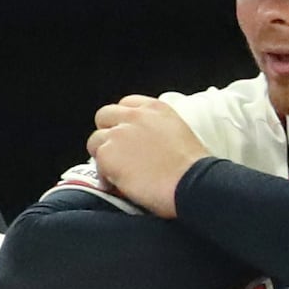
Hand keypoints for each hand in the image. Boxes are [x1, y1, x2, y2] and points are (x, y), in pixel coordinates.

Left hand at [87, 94, 205, 219]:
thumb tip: (142, 144)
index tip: (127, 135)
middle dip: (108, 133)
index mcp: (156, 108)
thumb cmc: (193, 168)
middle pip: (104, 116)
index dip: (123, 121)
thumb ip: (155, 130)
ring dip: (104, 155)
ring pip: (95, 140)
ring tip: (118, 171)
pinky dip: (104, 175)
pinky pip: (96, 163)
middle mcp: (134, 116)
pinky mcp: (107, 154)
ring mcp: (118, 134)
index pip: (126, 104)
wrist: (194, 184)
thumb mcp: (179, 133)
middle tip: (117, 153)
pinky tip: (118, 185)